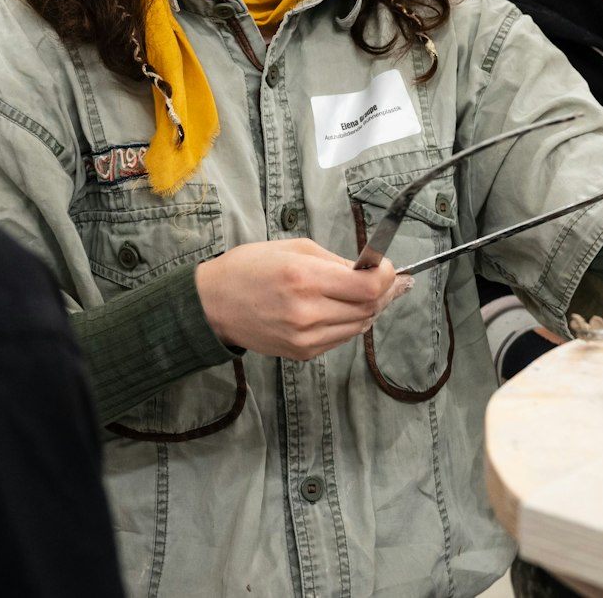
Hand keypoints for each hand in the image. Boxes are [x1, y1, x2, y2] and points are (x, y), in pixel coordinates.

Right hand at [195, 239, 409, 360]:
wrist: (214, 304)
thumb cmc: (250, 268)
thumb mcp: (294, 249)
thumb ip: (335, 261)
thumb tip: (370, 271)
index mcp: (304, 278)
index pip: (368, 287)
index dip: (387, 276)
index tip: (387, 267)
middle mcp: (307, 312)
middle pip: (369, 308)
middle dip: (383, 292)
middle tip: (387, 280)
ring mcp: (305, 338)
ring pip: (359, 326)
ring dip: (368, 309)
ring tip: (364, 294)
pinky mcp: (302, 353)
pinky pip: (341, 339)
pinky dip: (349, 323)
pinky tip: (341, 309)